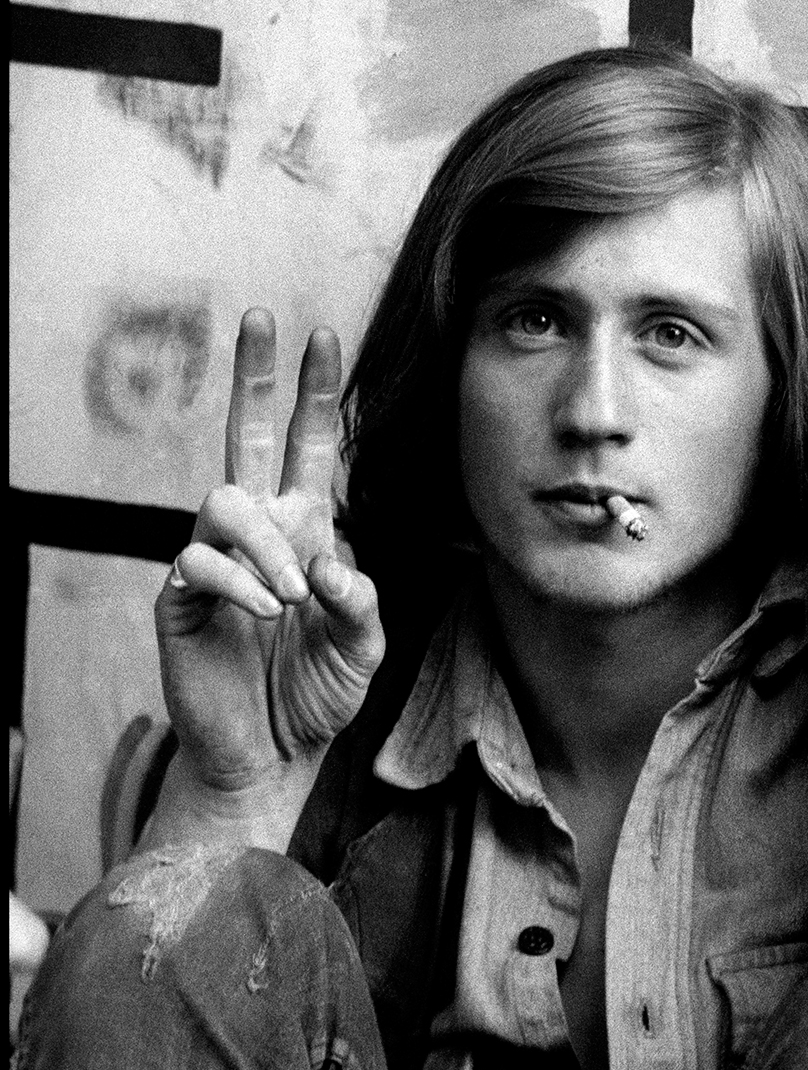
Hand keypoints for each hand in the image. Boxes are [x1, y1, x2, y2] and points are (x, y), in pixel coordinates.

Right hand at [157, 310, 383, 810]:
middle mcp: (262, 529)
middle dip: (256, 375)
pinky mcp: (180, 596)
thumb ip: (358, 599)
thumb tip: (326, 561)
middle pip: (248, 433)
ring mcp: (217, 557)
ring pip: (225, 500)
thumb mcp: (364, 642)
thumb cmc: (319, 688)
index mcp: (310, 527)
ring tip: (291, 597)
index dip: (317, 393)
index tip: (324, 334)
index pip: (312, 445)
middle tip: (262, 319)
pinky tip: (264, 615)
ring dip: (266, 545)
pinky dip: (238, 584)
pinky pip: (199, 562)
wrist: (272, 750)